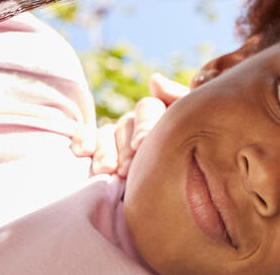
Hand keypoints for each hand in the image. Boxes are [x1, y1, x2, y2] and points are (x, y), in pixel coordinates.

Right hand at [72, 73, 188, 176]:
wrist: (187, 199)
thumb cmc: (197, 160)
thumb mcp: (194, 129)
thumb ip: (178, 101)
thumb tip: (153, 80)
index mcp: (164, 112)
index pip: (149, 108)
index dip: (144, 125)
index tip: (141, 145)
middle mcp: (140, 122)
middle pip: (126, 124)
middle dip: (123, 147)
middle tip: (124, 169)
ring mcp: (121, 137)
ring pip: (106, 134)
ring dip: (104, 150)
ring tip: (106, 171)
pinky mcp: (103, 153)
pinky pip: (88, 139)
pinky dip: (82, 140)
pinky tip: (82, 151)